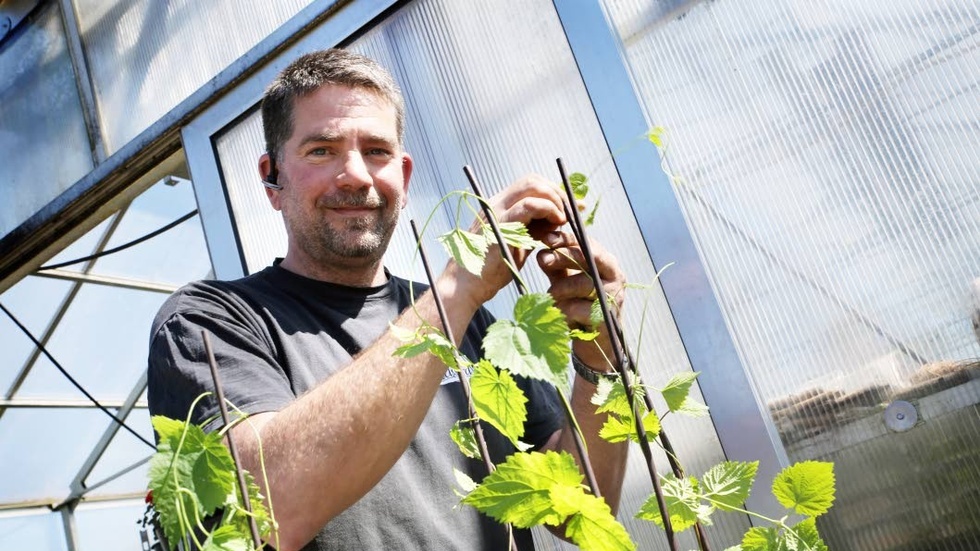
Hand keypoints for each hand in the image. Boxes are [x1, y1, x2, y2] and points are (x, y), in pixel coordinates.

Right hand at [453, 174, 567, 304]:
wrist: (465, 286)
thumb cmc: (490, 270)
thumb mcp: (518, 245)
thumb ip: (535, 230)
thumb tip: (558, 221)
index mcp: (498, 206)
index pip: (530, 185)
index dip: (554, 191)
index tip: (574, 206)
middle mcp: (495, 203)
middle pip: (533, 181)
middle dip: (558, 193)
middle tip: (572, 212)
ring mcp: (496, 211)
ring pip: (532, 187)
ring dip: (555, 200)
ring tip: (563, 220)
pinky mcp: (499, 225)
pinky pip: (528, 206)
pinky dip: (548, 210)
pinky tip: (556, 223)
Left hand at [536, 231, 625, 371]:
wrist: (596, 343)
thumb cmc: (581, 306)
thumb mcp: (566, 281)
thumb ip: (556, 267)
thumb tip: (541, 253)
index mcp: (607, 263)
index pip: (587, 244)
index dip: (567, 239)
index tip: (546, 239)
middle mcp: (615, 276)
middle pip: (589, 257)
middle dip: (563, 257)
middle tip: (543, 259)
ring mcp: (614, 296)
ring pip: (582, 284)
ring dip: (559, 290)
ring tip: (550, 297)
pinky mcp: (607, 317)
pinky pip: (578, 308)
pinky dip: (563, 310)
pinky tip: (560, 314)